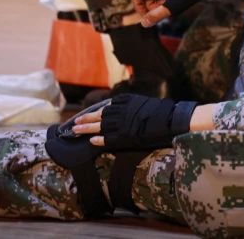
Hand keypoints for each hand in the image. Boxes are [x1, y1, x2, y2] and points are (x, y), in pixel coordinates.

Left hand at [71, 94, 196, 148]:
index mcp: (125, 101)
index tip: (86, 115)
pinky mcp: (123, 136)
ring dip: (85, 129)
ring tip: (75, 131)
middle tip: (74, 123)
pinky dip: (99, 140)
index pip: (105, 106)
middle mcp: (120, 111)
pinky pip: (107, 139)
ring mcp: (120, 124)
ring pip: (98, 126)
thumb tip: (122, 111)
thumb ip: (130, 107)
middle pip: (98, 115)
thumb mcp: (143, 103)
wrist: (169, 120)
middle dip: (85, 119)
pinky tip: (91, 141)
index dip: (94, 112)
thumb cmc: (160, 111)